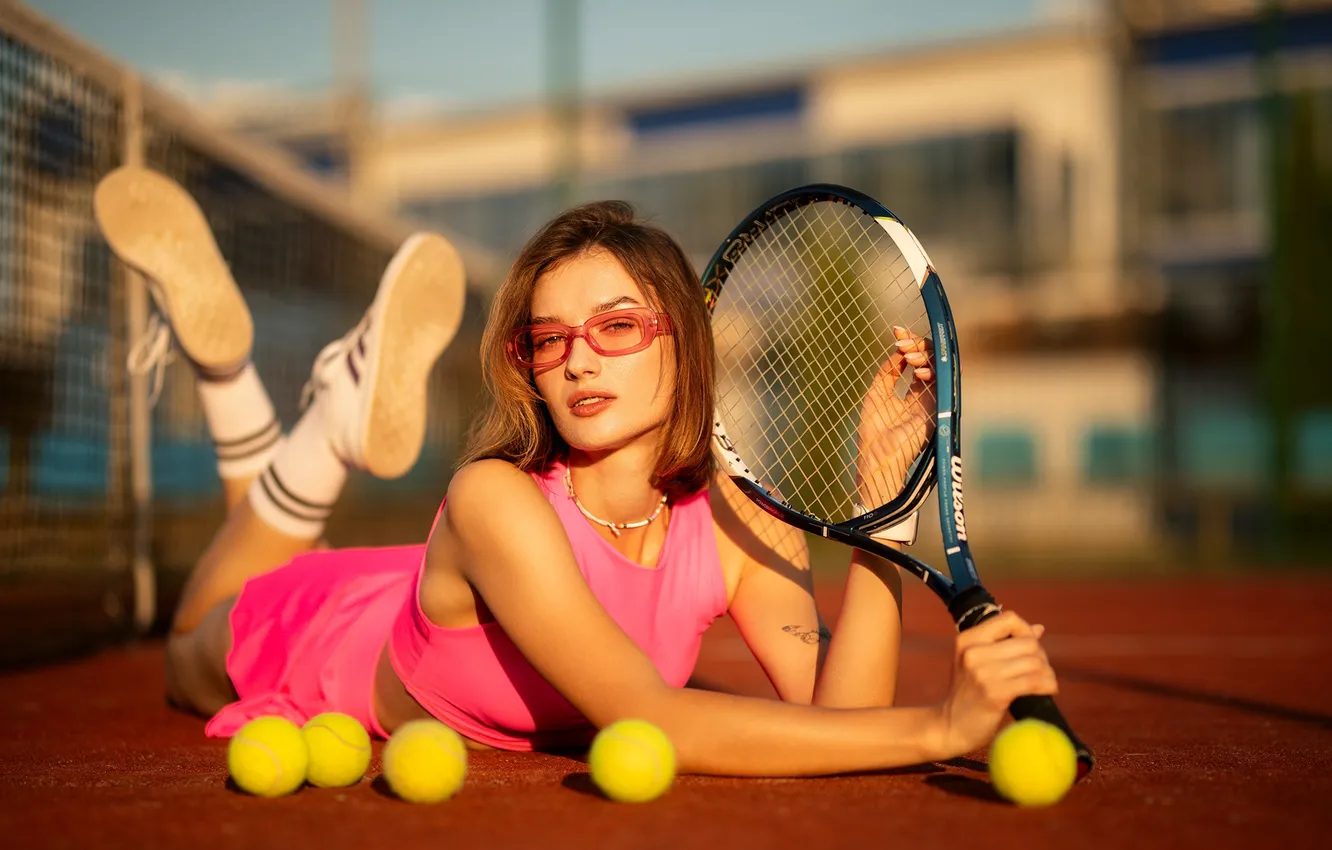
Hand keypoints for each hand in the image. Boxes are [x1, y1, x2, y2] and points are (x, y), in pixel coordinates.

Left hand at [854, 326, 935, 506]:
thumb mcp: (877, 395)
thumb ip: (888, 373)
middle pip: (929, 361)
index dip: (909, 345)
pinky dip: (933, 370)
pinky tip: (918, 370)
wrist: (879, 457)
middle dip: (916, 345)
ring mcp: (933, 402)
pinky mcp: (939, 408)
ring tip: (907, 356)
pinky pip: (944, 380)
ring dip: (924, 354)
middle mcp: (924, 398)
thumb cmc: (874, 431)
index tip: (897, 331)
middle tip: (901, 341)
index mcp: (910, 397)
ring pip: (939, 366)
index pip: (915, 364)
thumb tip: (899, 351)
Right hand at [933, 611, 1058, 757]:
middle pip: (1027, 643)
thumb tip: (1038, 629)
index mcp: (967, 639)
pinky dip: (1048, 686)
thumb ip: (1004, 644)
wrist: (950, 726)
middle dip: (1041, 657)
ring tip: (1045, 683)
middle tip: (1040, 672)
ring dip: (1047, 673)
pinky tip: (1047, 691)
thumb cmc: (968, 694)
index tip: (1030, 649)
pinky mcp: (995, 693)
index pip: (1009, 619)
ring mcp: (983, 673)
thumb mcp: (976, 662)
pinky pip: (1034, 682)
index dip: (1026, 631)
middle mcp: (973, 652)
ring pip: (1035, 662)